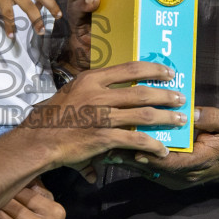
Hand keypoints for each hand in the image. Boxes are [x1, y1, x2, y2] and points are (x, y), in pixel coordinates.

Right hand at [24, 60, 182, 169]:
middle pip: (142, 92)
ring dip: (165, 118)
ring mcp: (102, 117)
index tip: (168, 72)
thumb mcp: (70, 92)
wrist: (38, 139)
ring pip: (144, 115)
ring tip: (179, 120)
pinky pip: (135, 140)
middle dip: (165, 95)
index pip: (129, 68)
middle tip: (180, 97)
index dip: (152, 70)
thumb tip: (101, 91)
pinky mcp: (104, 138)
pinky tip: (163, 149)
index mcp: (91, 80)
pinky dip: (153, 145)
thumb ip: (89, 91)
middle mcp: (99, 95)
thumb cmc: (50, 117)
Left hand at [111, 105, 218, 187]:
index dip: (153, 157)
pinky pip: (147, 170)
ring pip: (147, 171)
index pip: (173, 163)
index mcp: (200, 162)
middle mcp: (184, 175)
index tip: (136, 150)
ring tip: (105, 149)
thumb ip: (213, 118)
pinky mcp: (168, 177)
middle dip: (132, 158)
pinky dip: (132, 160)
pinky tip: (115, 150)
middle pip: (154, 169)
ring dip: (127, 160)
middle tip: (110, 147)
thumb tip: (193, 112)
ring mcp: (175, 179)